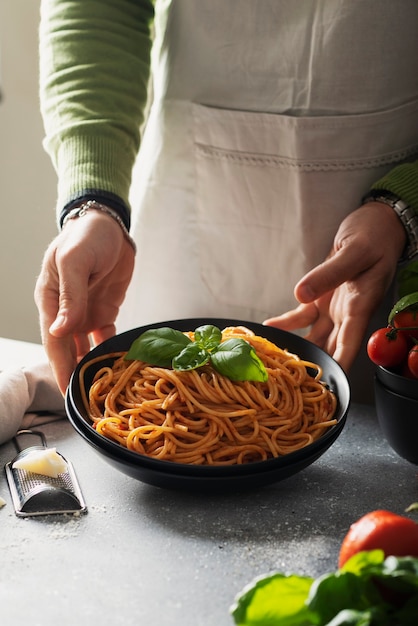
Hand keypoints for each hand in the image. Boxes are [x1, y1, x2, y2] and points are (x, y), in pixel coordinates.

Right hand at [34, 211, 134, 393]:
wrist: (110, 225)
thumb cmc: (87, 237)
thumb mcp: (75, 261)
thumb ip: (70, 296)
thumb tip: (60, 331)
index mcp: (50, 299)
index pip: (53, 340)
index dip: (59, 365)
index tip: (66, 389)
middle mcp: (65, 310)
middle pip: (67, 349)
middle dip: (74, 373)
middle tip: (84, 400)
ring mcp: (84, 312)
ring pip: (85, 346)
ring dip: (90, 366)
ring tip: (99, 391)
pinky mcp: (104, 310)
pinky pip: (105, 336)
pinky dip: (109, 350)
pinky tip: (115, 367)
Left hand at [264, 202, 406, 371]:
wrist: (375, 223)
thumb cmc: (374, 235)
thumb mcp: (354, 251)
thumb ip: (329, 274)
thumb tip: (301, 294)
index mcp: (361, 305)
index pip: (350, 344)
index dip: (339, 366)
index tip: (328, 386)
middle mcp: (348, 312)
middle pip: (331, 347)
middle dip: (314, 366)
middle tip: (292, 382)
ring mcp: (334, 307)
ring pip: (314, 337)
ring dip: (296, 348)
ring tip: (274, 360)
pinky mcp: (322, 298)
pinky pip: (301, 317)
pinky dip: (286, 324)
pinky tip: (269, 328)